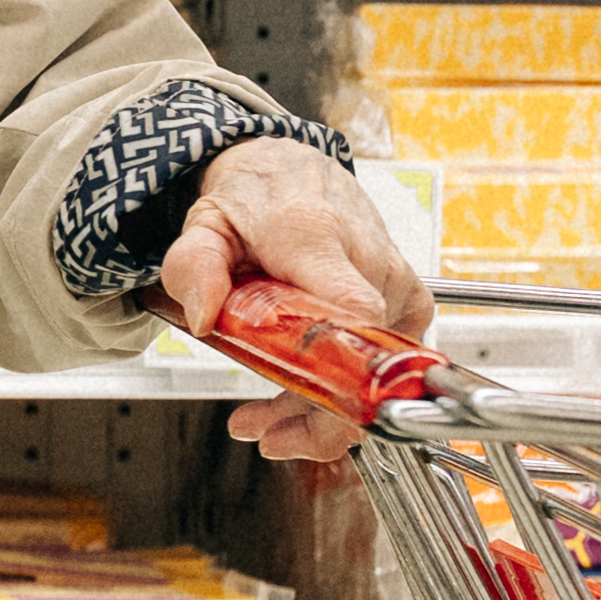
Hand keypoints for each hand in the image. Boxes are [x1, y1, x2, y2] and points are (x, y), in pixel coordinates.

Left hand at [158, 134, 432, 467]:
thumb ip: (192, 266)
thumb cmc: (255, 198)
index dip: (336, 374)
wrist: (294, 168)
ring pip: (373, 373)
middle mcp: (370, 260)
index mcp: (316, 237)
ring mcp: (397, 282)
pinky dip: (342, 389)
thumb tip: (202, 316)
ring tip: (266, 424)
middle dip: (313, 415)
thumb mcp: (204, 225)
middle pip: (361, 361)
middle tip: (258, 431)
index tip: (297, 407)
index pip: (351, 313)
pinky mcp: (408, 300)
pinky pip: (380, 364)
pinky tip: (300, 395)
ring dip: (322, 412)